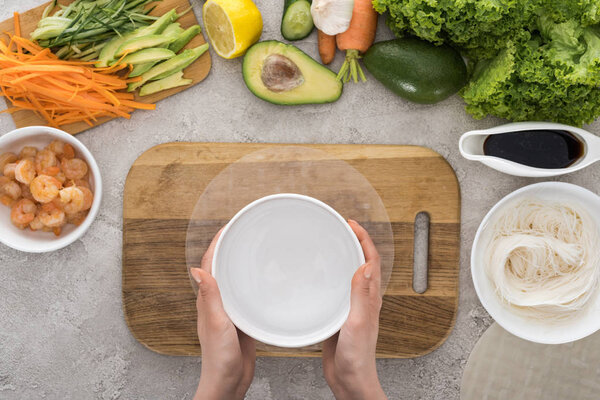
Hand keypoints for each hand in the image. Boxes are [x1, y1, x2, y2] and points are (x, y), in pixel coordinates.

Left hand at [191, 229, 255, 399]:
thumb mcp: (216, 323)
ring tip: (254, 249)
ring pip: (234, 280)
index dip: (216, 243)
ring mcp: (229, 311)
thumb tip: (198, 269)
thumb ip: (210, 297)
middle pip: (221, 268)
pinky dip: (251, 283)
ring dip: (240, 263)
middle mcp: (216, 303)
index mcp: (207, 300)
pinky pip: (245, 296)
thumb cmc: (219, 358)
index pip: (209, 264)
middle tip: (243, 231)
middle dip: (229, 248)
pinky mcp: (241, 320)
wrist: (229, 382)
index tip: (227, 227)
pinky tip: (263, 282)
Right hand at [322, 220, 386, 399]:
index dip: (364, 240)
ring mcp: (350, 307)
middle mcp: (363, 300)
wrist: (349, 380)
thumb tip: (366, 265)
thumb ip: (361, 295)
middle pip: (361, 263)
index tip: (352, 225)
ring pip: (348, 275)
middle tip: (340, 228)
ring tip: (330, 245)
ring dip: (342, 258)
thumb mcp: (359, 322)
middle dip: (354, 243)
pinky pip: (335, 291)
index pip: (371, 261)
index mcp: (371, 298)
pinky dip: (329, 278)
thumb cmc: (358, 357)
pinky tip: (318, 279)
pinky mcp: (338, 316)